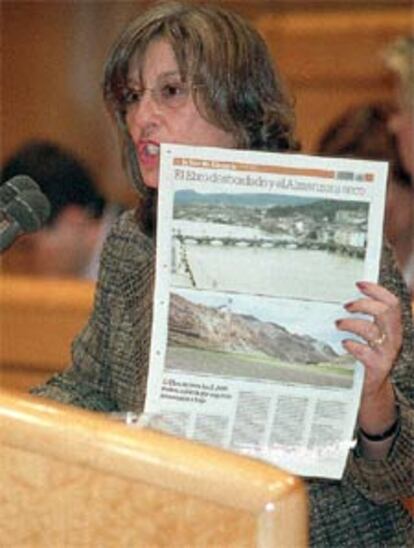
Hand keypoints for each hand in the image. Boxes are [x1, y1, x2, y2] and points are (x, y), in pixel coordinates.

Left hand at [336, 281, 402, 435]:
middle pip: (385, 312)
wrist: (374, 387)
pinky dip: (352, 345)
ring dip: (351, 323)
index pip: (393, 303)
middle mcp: (394, 339)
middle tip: (346, 305)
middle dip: (364, 304)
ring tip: (338, 324)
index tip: (359, 284)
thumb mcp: (372, 335)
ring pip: (371, 330)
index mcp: (393, 328)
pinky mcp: (377, 367)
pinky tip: (345, 344)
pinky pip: (365, 352)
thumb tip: (352, 297)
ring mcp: (387, 353)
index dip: (376, 290)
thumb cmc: (370, 356)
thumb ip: (368, 317)